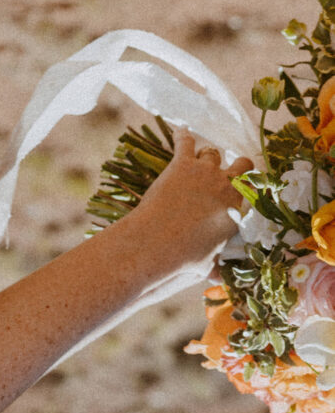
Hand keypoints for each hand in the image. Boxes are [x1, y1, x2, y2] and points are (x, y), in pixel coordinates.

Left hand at [129, 128, 252, 274]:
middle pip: (243, 163)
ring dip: (207, 157)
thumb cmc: (184, 260)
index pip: (256, 189)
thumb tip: (218, 280)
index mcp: (240, 210)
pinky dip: (183, 137)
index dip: (250, 187)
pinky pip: (186, 142)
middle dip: (237, 165)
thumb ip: (215, 267)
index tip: (245, 187)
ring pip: (213, 153)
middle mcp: (228, 186)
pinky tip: (180, 133)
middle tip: (229, 170)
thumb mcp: (206, 266)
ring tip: (199, 161)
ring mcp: (206, 173)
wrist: (156, 246)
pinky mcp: (182, 164)